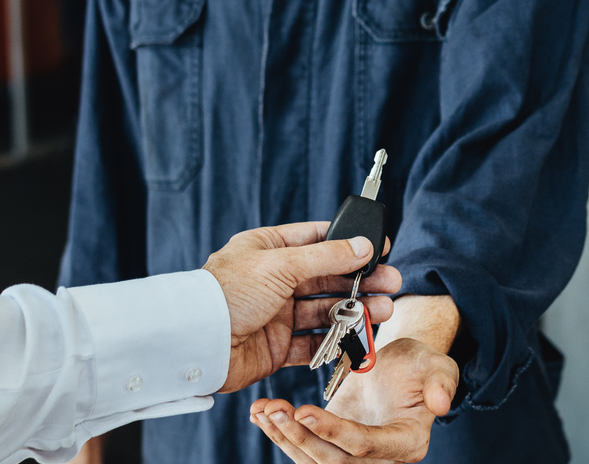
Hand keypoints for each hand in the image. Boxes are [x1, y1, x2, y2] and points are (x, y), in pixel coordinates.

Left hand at [202, 221, 399, 392]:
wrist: (197, 343)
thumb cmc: (227, 294)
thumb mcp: (281, 264)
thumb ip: (326, 257)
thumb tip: (363, 245)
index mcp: (268, 250)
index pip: (316, 240)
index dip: (349, 243)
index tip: (380, 247)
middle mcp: (273, 280)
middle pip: (327, 277)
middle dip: (360, 280)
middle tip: (391, 283)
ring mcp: (276, 314)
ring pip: (325, 310)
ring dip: (355, 310)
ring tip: (384, 311)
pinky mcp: (277, 347)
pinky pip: (314, 343)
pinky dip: (337, 341)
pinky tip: (359, 338)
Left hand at [247, 337, 460, 462]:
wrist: (402, 364)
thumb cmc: (420, 364)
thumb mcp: (437, 365)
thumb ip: (441, 382)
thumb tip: (441, 405)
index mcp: (406, 442)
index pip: (364, 445)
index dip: (333, 432)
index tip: (305, 411)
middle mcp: (378, 458)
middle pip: (332, 460)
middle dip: (300, 438)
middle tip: (274, 410)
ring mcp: (351, 454)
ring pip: (312, 459)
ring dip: (283, 437)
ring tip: (262, 410)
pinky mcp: (331, 444)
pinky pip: (303, 446)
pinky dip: (278, 431)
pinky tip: (259, 412)